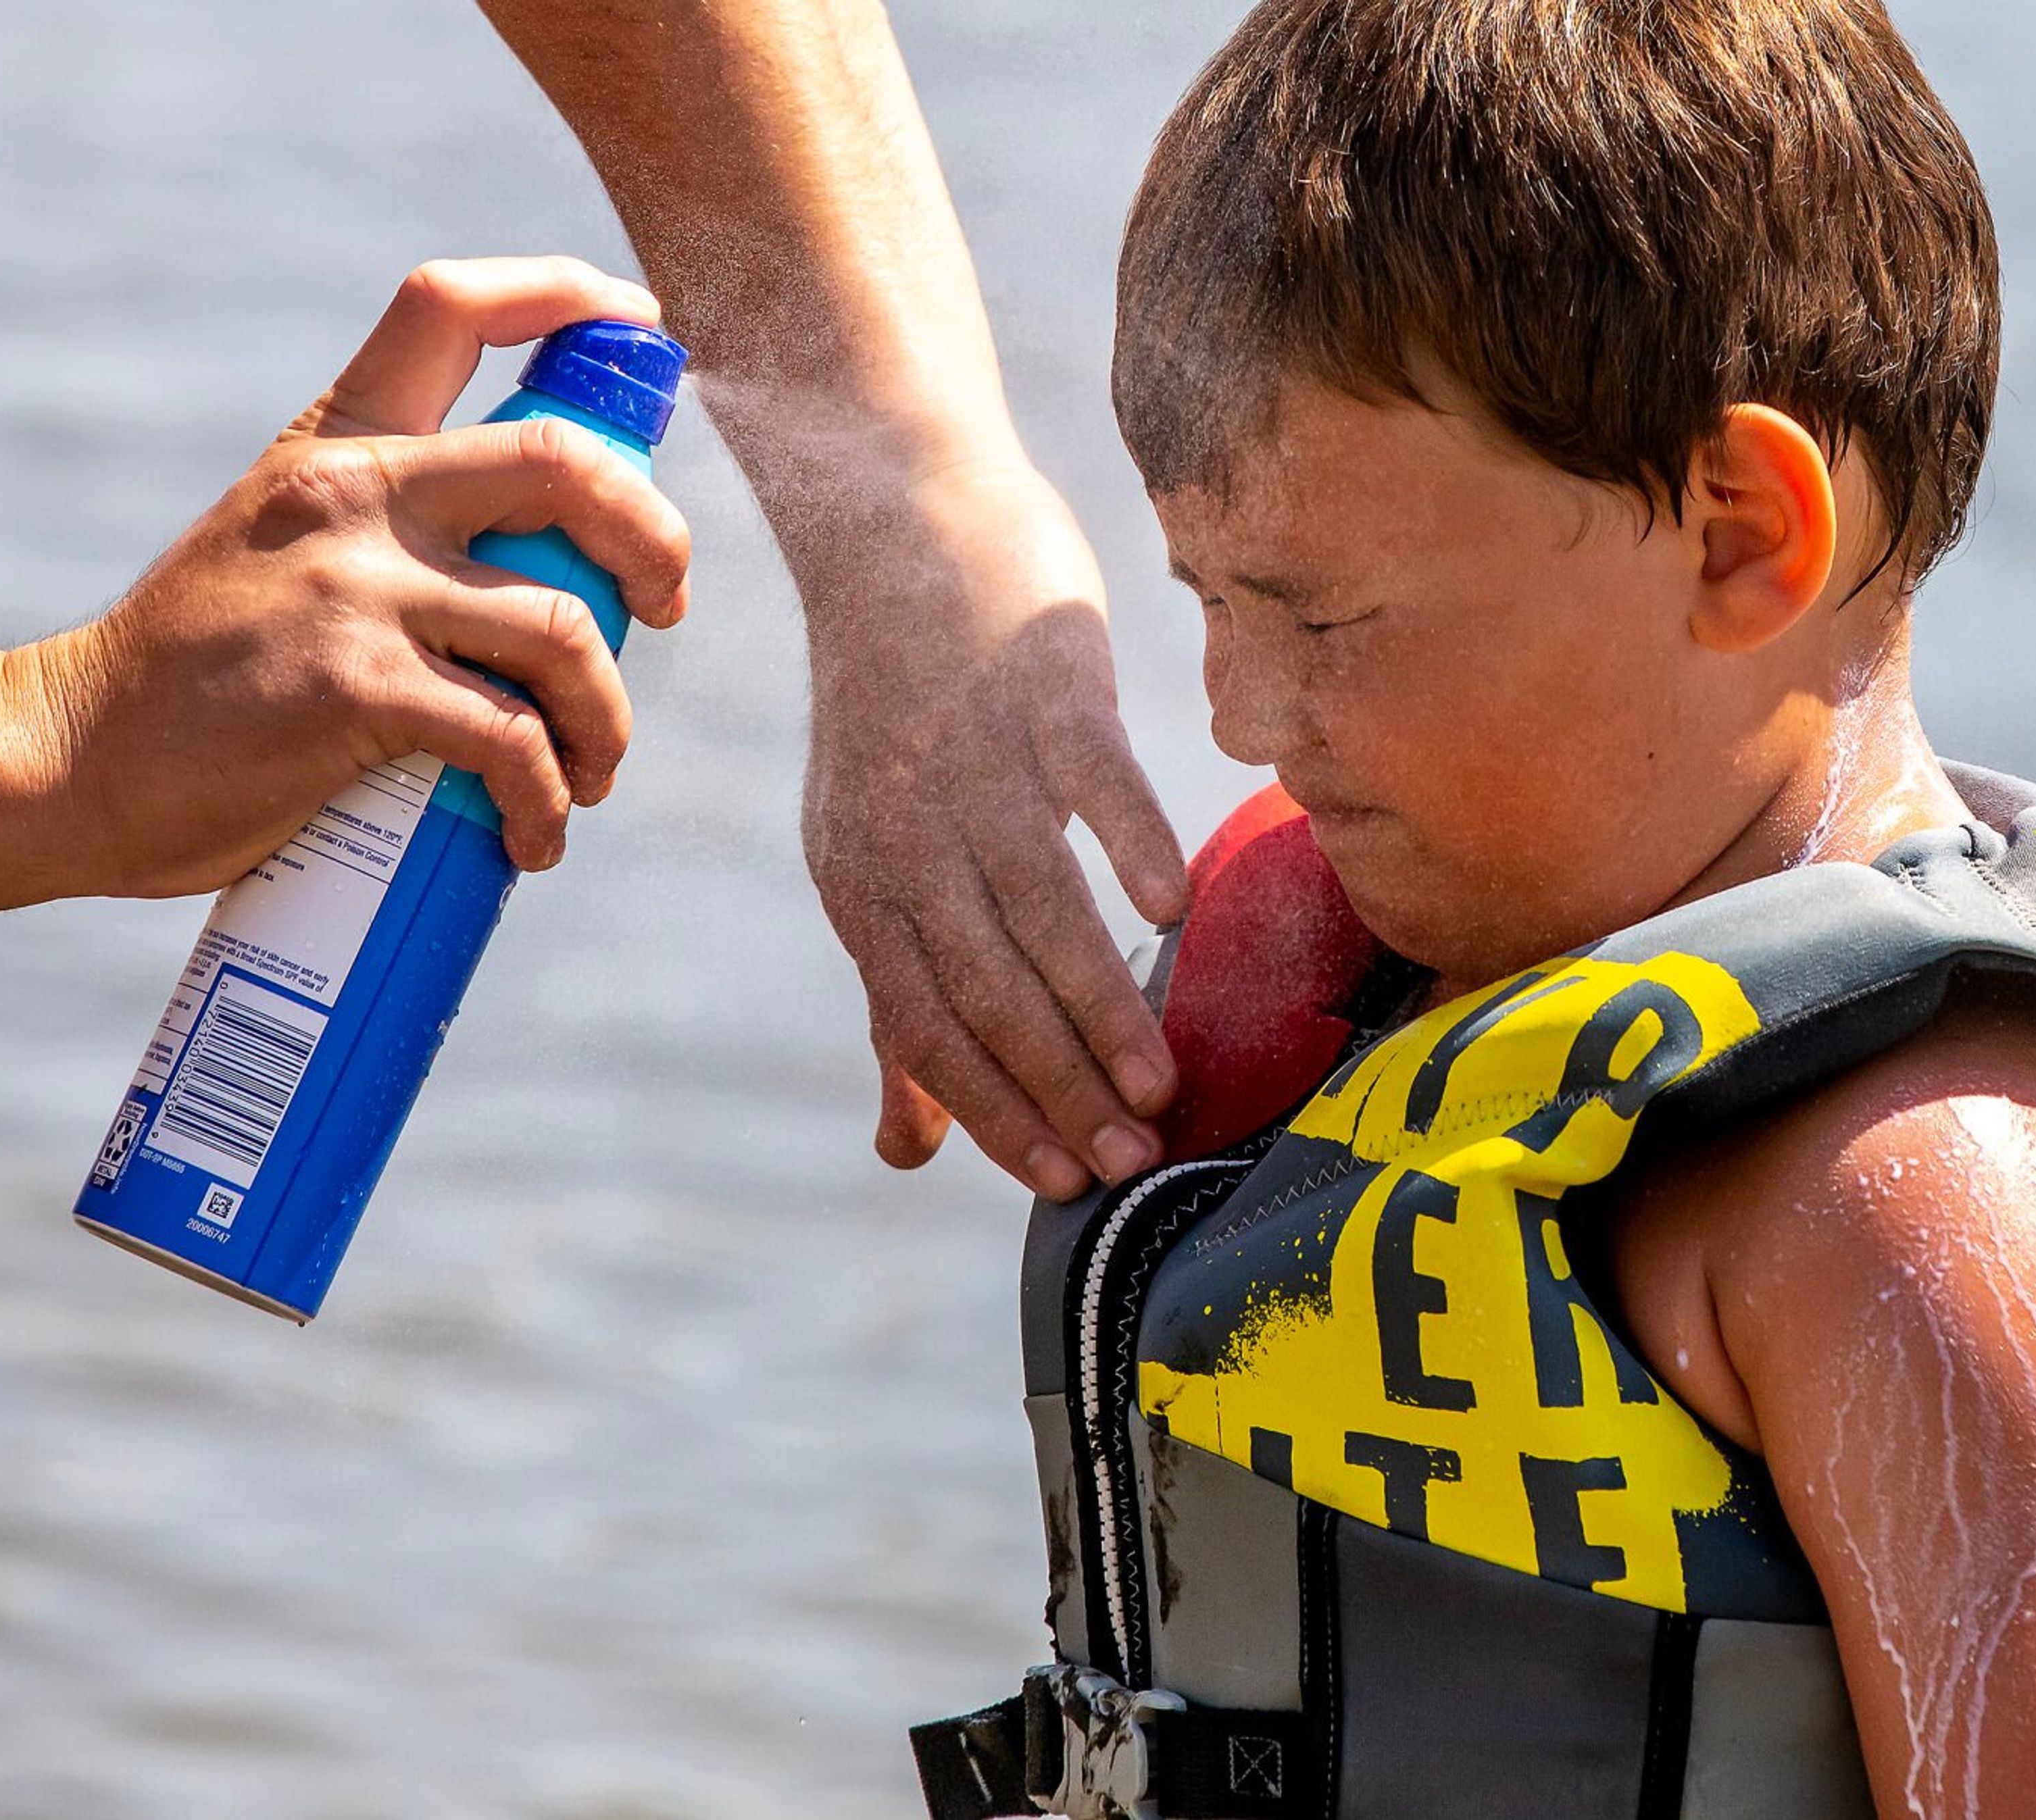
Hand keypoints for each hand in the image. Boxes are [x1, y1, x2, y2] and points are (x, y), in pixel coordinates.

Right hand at [0, 257, 690, 907]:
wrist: (78, 758)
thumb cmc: (206, 669)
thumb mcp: (288, 541)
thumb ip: (392, 519)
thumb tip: (543, 554)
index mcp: (338, 443)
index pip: (452, 306)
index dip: (569, 295)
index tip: (643, 323)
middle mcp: (354, 496)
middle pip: (565, 462)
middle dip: (654, 536)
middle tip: (664, 607)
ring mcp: (355, 590)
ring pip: (564, 627)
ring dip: (606, 715)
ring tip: (589, 768)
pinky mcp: (357, 690)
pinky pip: (512, 740)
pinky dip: (546, 799)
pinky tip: (532, 835)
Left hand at [797, 454, 1188, 1201]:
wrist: (900, 526)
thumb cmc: (905, 715)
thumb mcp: (874, 856)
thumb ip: (903, 1003)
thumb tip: (907, 1150)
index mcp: (862, 882)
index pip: (928, 1026)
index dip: (992, 1112)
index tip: (1061, 1184)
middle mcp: (907, 830)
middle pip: (985, 986)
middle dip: (1057, 1087)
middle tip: (1130, 1161)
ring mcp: (977, 757)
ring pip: (1040, 906)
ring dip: (1100, 1004)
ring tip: (1159, 1083)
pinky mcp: (1045, 686)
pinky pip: (1091, 780)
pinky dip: (1129, 845)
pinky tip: (1173, 911)